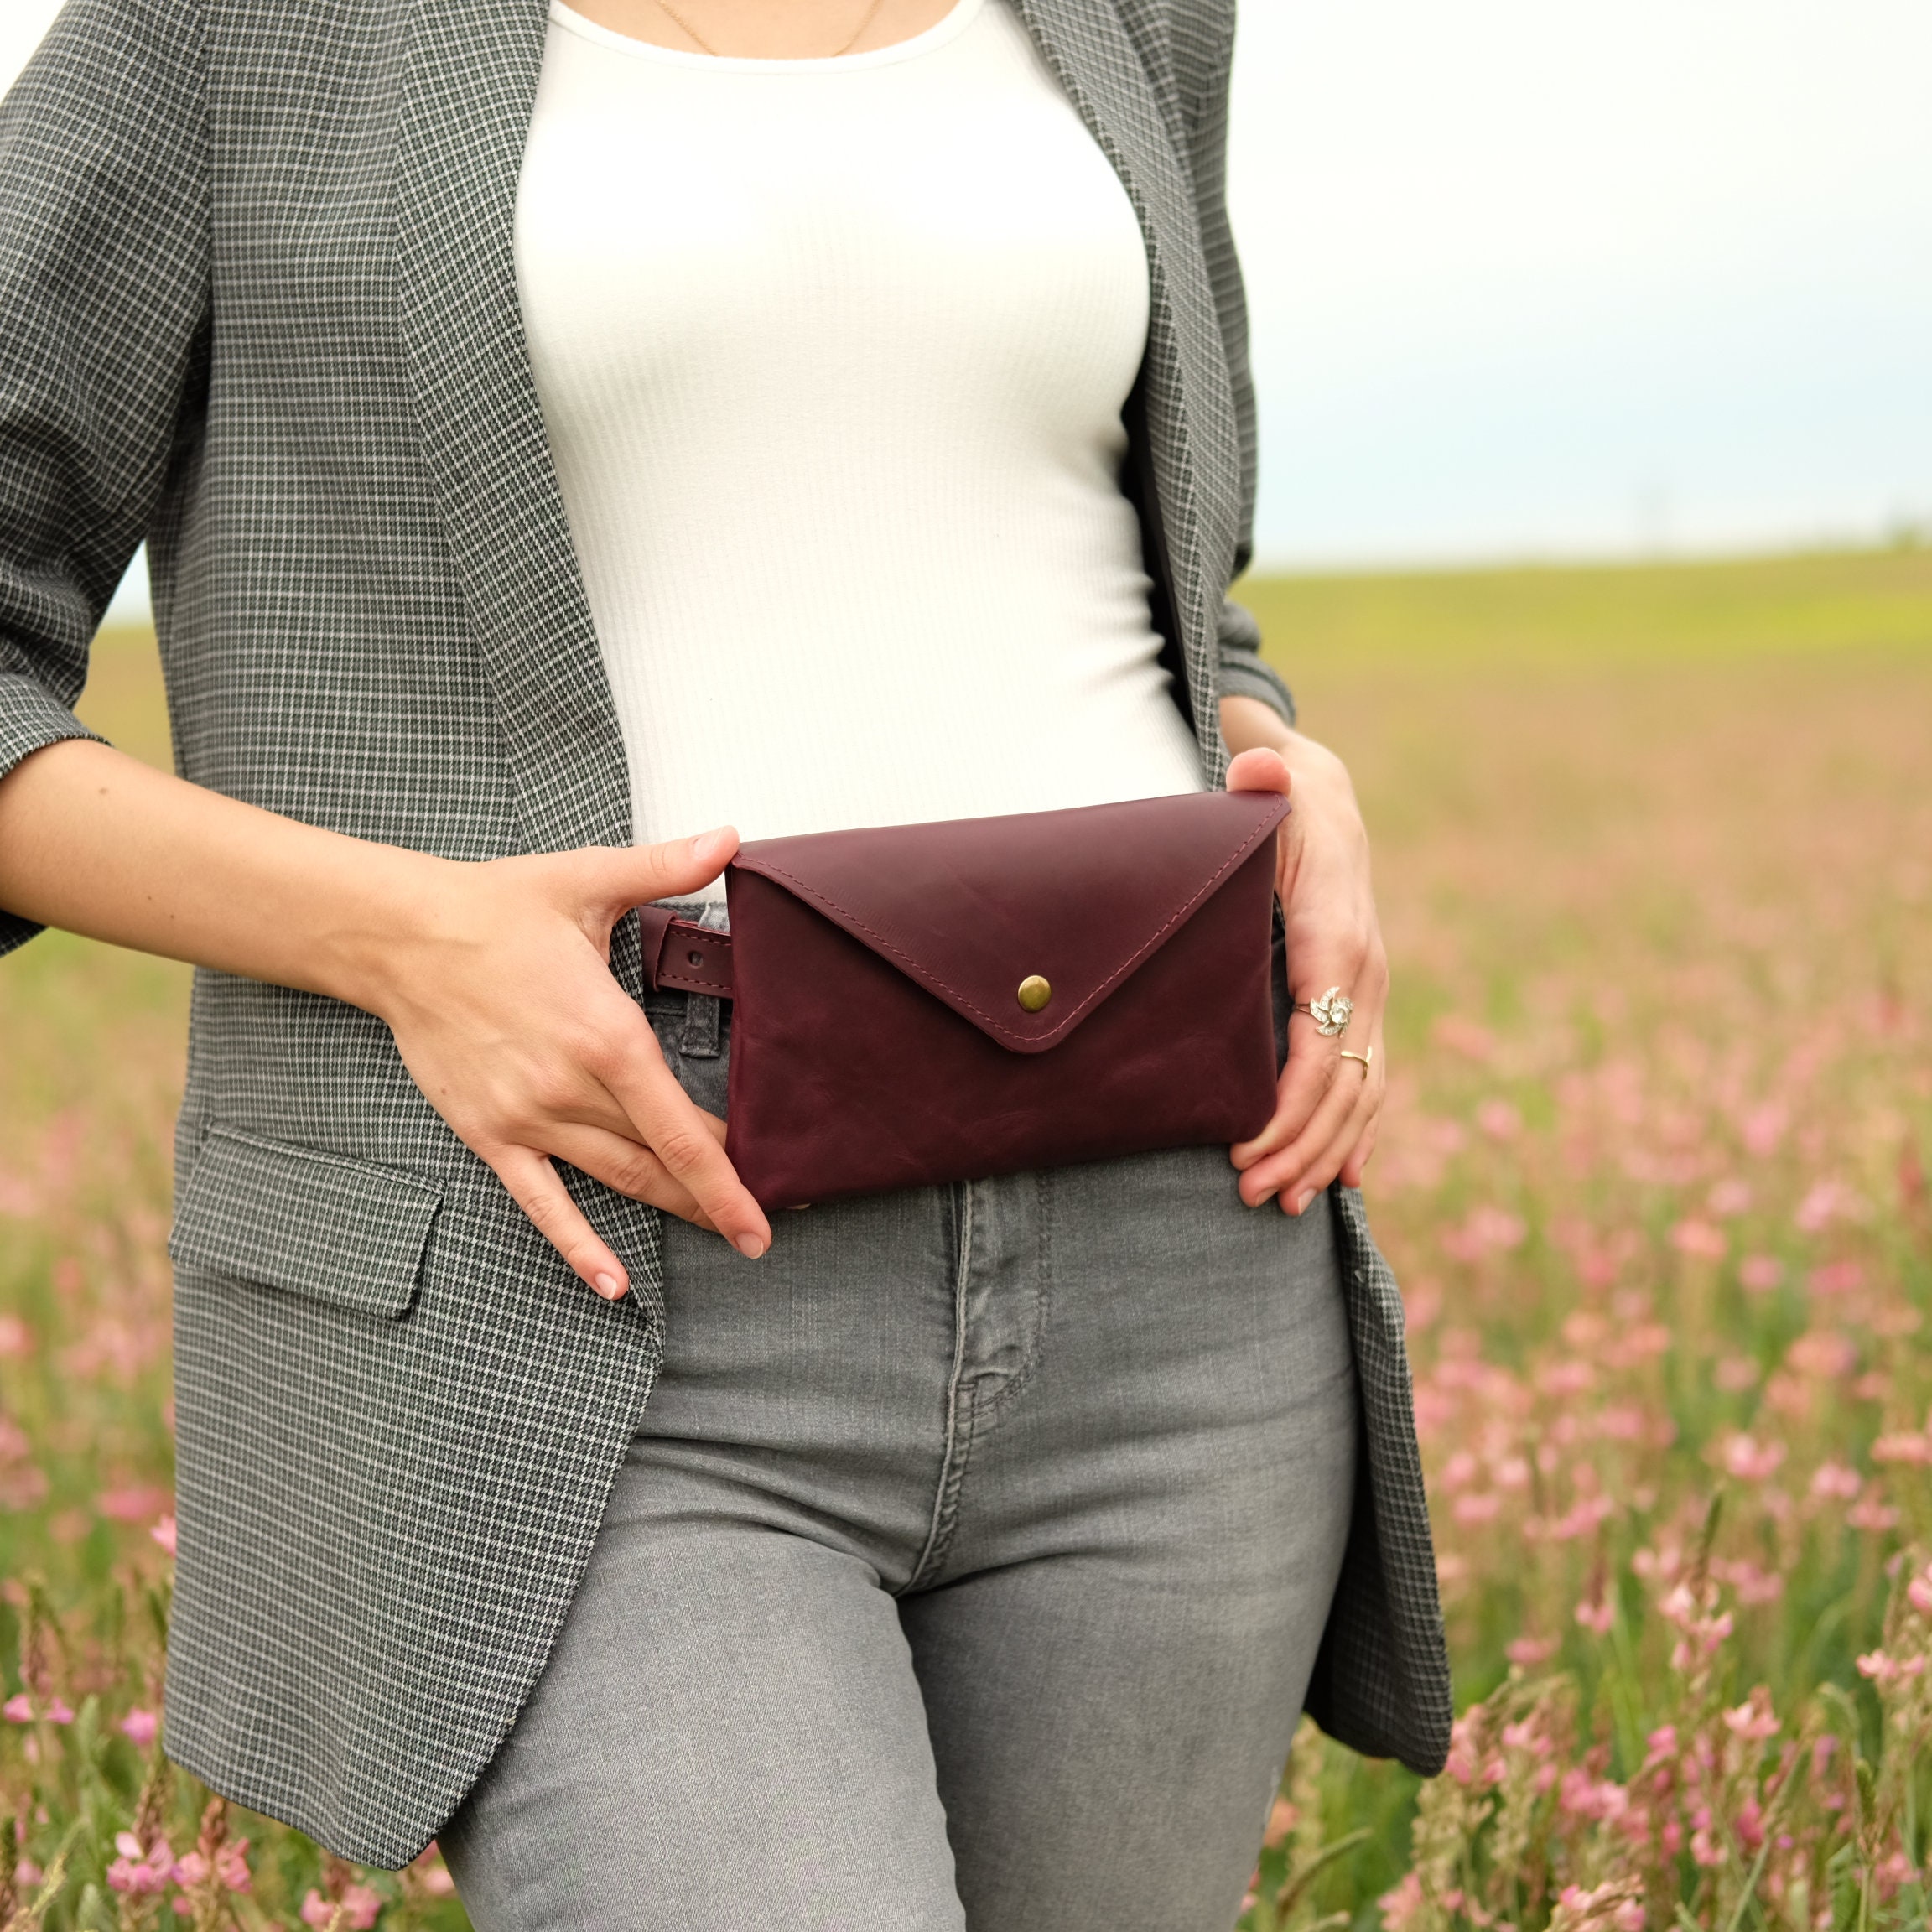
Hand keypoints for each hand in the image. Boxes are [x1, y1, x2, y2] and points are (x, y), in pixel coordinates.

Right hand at [361, 827, 772, 1298]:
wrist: (399, 936)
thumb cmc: (496, 909)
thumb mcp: (588, 880)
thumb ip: (667, 868)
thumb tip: (731, 839)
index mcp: (607, 1033)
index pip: (682, 1124)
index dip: (731, 1174)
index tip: (771, 1205)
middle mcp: (571, 1087)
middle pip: (660, 1159)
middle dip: (719, 1196)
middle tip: (767, 1228)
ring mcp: (529, 1117)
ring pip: (616, 1180)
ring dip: (671, 1213)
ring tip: (721, 1239)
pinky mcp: (491, 1133)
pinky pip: (540, 1202)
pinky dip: (578, 1247)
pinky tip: (613, 1285)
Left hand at [1224, 736, 1387, 1212]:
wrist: (1325, 799)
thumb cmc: (1285, 802)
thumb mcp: (1272, 785)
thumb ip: (1261, 780)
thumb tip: (1258, 766)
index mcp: (1340, 936)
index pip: (1324, 1040)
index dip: (1290, 1104)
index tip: (1247, 1147)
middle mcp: (1368, 973)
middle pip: (1344, 1083)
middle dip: (1301, 1146)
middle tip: (1251, 1194)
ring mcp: (1372, 993)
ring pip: (1364, 1093)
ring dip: (1326, 1153)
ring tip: (1280, 1203)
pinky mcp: (1363, 1004)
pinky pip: (1370, 1080)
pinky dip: (1357, 1134)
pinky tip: (1341, 1181)